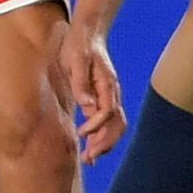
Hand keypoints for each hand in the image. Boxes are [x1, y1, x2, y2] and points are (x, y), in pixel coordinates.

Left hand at [47, 21, 124, 161]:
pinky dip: (100, 137)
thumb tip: (86, 105)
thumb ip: (80, 83)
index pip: (108, 112)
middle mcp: (112, 92)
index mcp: (107, 84)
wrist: (86, 33)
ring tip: (89, 159)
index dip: (96, 126)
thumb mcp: (75, 60)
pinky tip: (89, 148)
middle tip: (89, 158)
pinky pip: (107, 123)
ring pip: (115, 126)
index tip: (80, 133)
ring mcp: (109, 97)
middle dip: (105, 143)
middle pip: (117, 124)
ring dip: (104, 143)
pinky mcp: (102, 99)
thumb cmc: (79, 46)